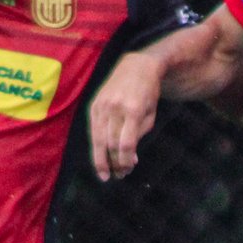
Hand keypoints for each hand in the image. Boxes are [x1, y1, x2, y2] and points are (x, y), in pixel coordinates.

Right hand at [89, 52, 163, 180]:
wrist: (136, 67)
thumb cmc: (147, 94)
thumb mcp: (150, 114)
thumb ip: (139, 136)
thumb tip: (130, 160)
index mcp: (133, 110)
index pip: (126, 144)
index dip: (125, 161)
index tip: (128, 170)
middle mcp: (115, 107)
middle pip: (111, 144)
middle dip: (114, 163)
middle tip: (119, 176)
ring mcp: (102, 105)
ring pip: (98, 139)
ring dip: (101, 160)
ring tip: (106, 174)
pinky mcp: (94, 105)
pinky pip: (93, 130)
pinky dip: (96, 146)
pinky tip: (100, 156)